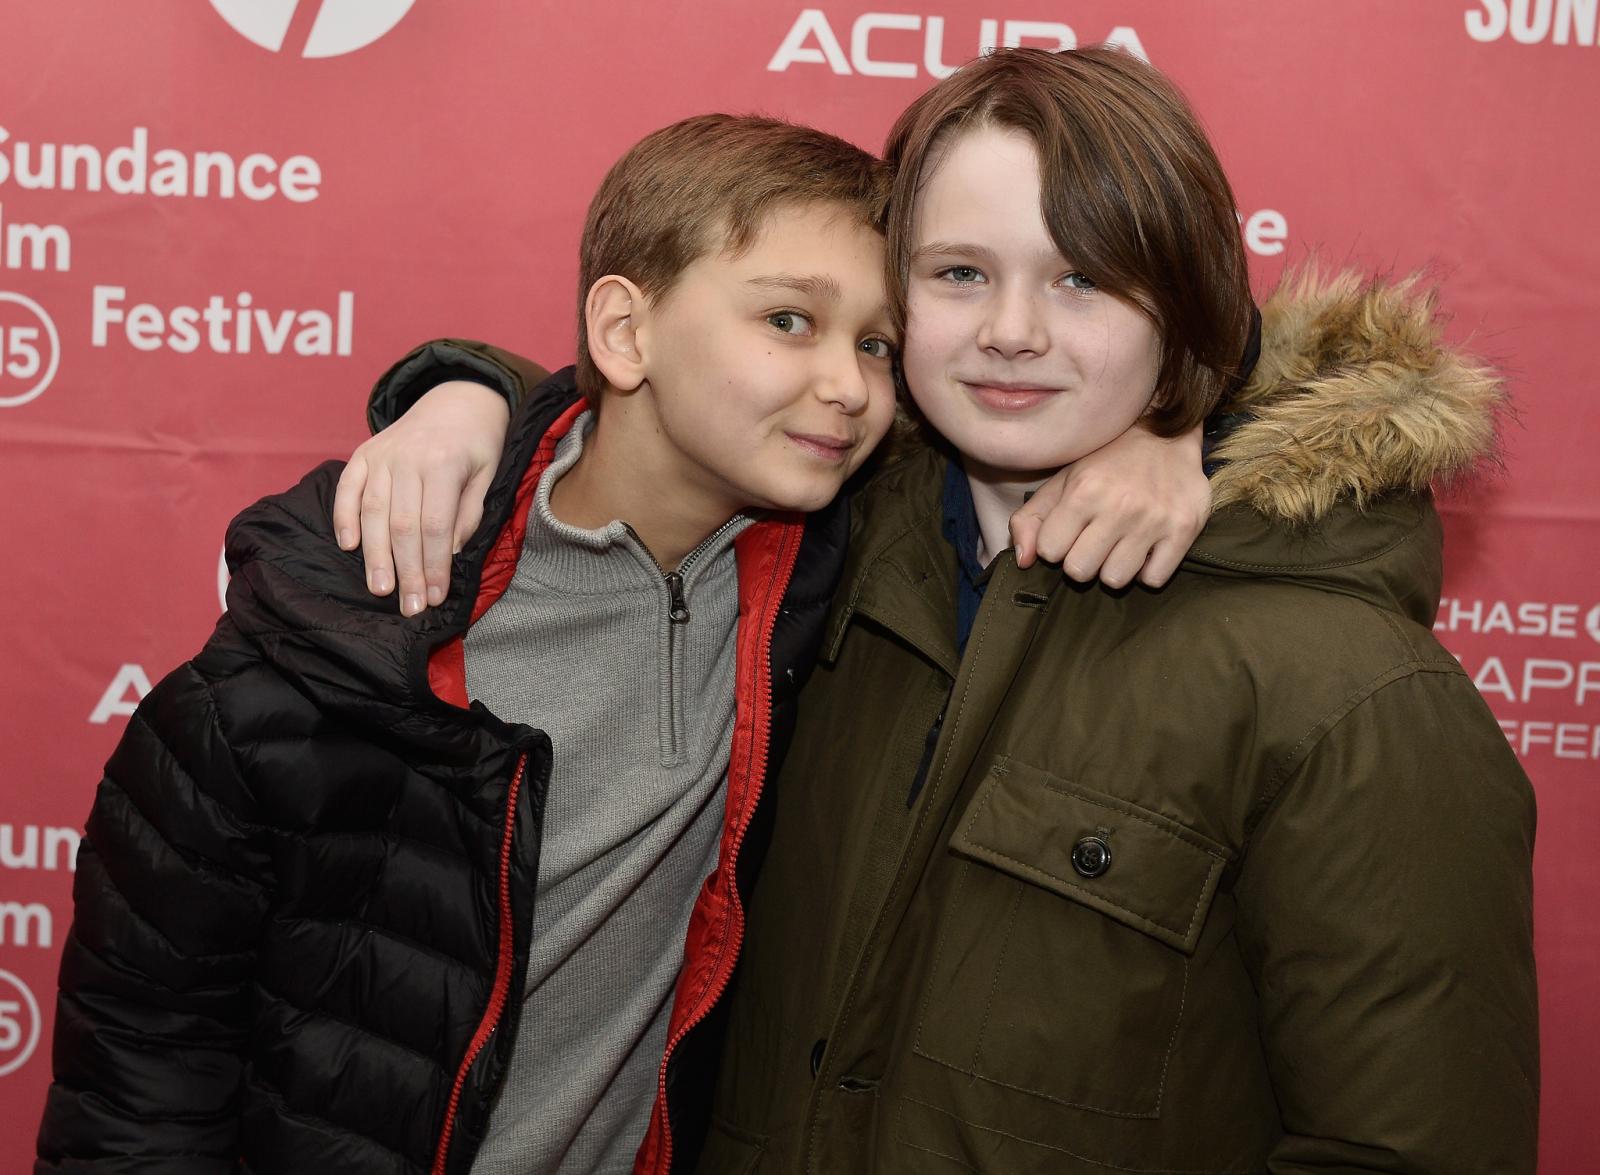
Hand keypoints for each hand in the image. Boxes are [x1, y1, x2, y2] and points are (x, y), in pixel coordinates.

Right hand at [332, 380, 510, 615]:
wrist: (457, 399)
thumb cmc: (477, 444)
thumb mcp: (488, 475)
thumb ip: (468, 514)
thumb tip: (448, 552)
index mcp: (444, 463)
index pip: (436, 526)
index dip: (435, 565)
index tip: (435, 596)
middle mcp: (408, 459)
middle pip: (403, 525)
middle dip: (406, 571)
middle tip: (410, 606)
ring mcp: (382, 455)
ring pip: (373, 512)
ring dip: (375, 555)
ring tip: (379, 589)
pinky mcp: (363, 454)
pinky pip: (348, 488)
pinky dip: (344, 517)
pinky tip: (349, 547)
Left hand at [1011, 423, 1207, 588]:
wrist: (1165, 434)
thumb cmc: (1105, 462)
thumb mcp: (1062, 480)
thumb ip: (1031, 518)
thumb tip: (1023, 561)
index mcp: (1084, 490)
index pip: (1049, 551)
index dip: (1055, 544)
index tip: (1070, 531)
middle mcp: (1119, 505)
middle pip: (1079, 571)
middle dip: (1081, 560)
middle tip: (1094, 540)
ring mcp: (1154, 519)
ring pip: (1115, 579)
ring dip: (1113, 567)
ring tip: (1120, 543)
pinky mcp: (1184, 529)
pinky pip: (1153, 579)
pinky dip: (1147, 570)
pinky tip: (1145, 548)